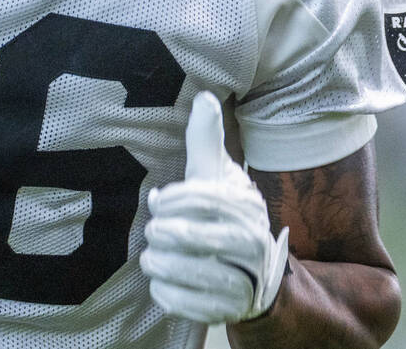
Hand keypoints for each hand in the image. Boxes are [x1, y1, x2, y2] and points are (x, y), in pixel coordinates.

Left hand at [140, 91, 289, 323]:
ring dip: (165, 265)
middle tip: (152, 232)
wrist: (256, 271)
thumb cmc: (224, 212)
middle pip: (200, 237)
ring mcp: (244, 280)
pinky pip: (197, 307)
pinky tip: (160, 283)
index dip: (174, 200)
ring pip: (199, 275)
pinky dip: (172, 296)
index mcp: (245, 207)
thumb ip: (206, 140)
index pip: (205, 199)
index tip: (156, 201)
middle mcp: (252, 244)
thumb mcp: (215, 173)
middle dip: (168, 234)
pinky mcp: (232, 310)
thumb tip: (204, 95)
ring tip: (150, 257)